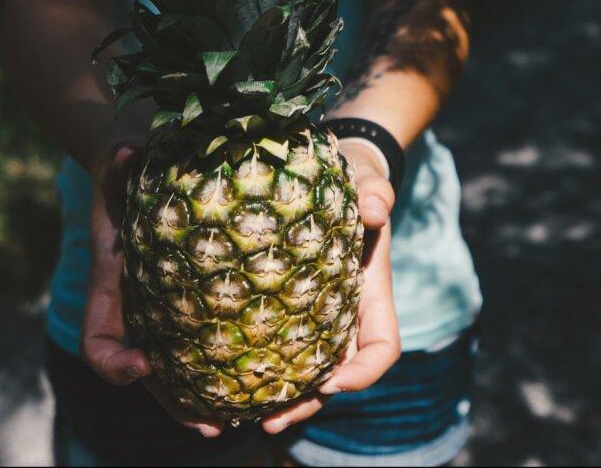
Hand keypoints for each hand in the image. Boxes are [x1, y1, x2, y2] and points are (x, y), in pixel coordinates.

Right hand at [79, 142, 226, 438]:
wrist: (130, 157)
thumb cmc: (122, 161)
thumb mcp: (116, 155)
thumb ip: (116, 157)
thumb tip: (125, 152)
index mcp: (112, 280)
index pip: (98, 336)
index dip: (113, 359)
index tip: (141, 365)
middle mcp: (135, 301)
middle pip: (147, 371)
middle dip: (175, 402)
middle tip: (213, 425)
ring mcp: (162, 302)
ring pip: (179, 365)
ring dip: (205, 395)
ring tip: (244, 418)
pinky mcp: (193, 291)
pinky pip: (207, 335)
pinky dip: (228, 358)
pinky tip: (264, 373)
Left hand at [261, 140, 400, 433]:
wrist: (334, 180)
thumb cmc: (355, 186)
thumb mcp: (369, 183)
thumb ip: (377, 193)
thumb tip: (375, 208)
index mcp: (371, 296)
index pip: (381, 348)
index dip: (363, 372)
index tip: (334, 379)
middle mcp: (345, 317)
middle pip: (336, 377)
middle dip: (306, 402)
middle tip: (270, 421)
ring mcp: (316, 318)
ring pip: (302, 372)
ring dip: (277, 398)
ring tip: (238, 416)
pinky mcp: (284, 310)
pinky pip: (275, 348)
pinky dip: (255, 369)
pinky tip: (219, 381)